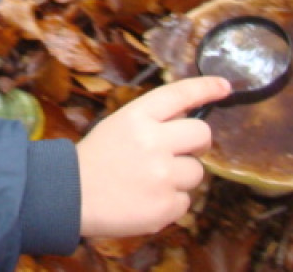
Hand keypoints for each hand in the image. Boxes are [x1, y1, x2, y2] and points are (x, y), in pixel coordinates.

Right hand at [76, 76, 230, 237]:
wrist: (69, 197)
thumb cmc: (95, 160)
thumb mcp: (118, 125)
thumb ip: (153, 120)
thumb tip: (189, 116)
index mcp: (138, 117)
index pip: (180, 95)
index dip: (206, 87)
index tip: (224, 86)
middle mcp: (154, 142)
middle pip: (202, 134)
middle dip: (196, 143)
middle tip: (178, 151)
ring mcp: (162, 175)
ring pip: (197, 171)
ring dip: (180, 176)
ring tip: (150, 181)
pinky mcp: (165, 206)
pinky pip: (186, 201)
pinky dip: (170, 202)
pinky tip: (146, 199)